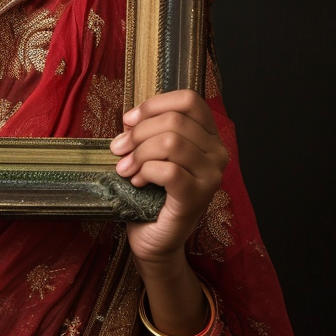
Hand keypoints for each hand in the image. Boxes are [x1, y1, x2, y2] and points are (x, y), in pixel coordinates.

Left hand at [109, 89, 227, 266]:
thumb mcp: (149, 151)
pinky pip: (169, 171)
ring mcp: (211, 176)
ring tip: (125, 168)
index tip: (129, 121)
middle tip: (119, 150)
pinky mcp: (198, 197)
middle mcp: (217, 153)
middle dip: (138, 133)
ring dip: (139, 153)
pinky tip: (137, 181)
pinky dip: (145, 171)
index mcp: (207, 135)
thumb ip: (146, 130)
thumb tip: (130, 119)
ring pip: (172, 142)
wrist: (154, 236)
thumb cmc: (150, 190)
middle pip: (175, 120)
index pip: (188, 100)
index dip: (154, 104)